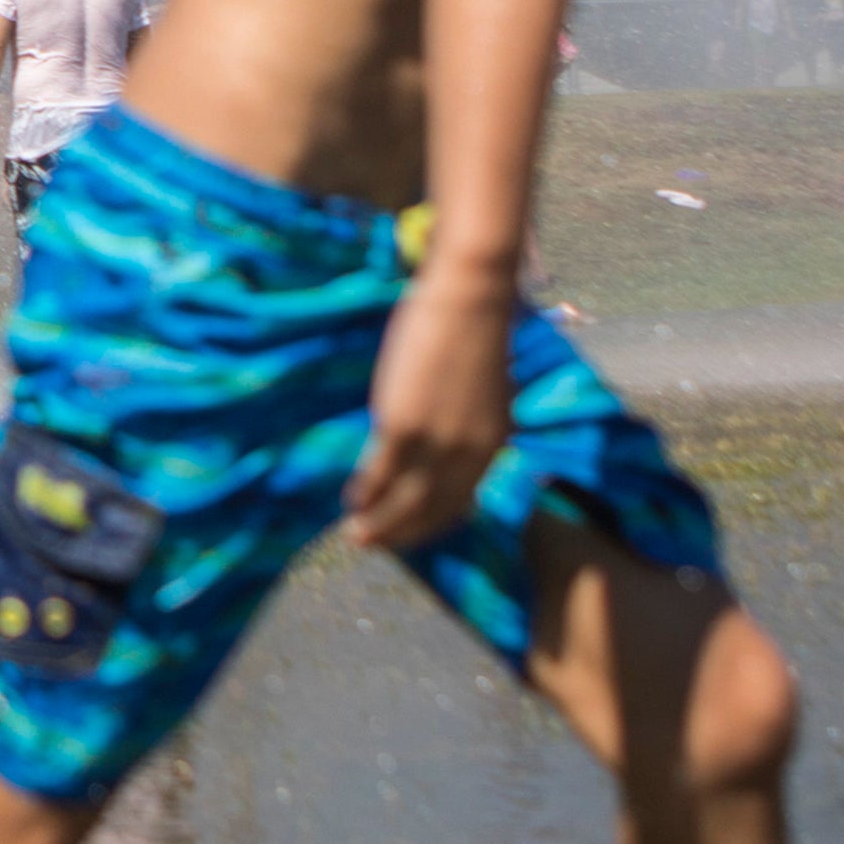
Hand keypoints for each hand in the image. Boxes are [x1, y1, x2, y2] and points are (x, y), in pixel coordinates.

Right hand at [343, 272, 511, 551]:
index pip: (459, 501)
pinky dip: (365, 493)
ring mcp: (436, 442)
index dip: (430, 523)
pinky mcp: (403, 426)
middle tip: (374, 545)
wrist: (469, 298)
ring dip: (379, 524)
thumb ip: (467, 423)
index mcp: (492, 445)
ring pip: (404, 500)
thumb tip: (439, 440)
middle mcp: (468, 453)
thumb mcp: (483, 391)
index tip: (407, 532)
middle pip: (431, 510)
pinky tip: (351, 500)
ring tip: (355, 535)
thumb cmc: (473, 331)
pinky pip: (380, 473)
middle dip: (401, 533)